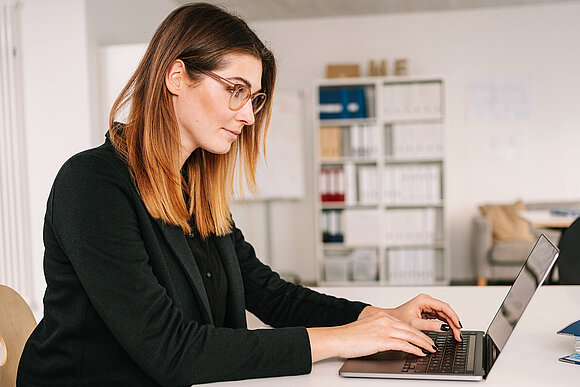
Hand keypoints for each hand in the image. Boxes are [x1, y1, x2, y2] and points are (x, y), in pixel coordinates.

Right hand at [307, 310, 435, 361]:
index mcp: (382, 317)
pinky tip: (420, 353)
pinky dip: (414, 349)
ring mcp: (384, 329)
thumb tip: (391, 340)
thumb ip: (381, 331)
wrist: (338, 338)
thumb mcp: (368, 329)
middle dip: (424, 338)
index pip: (405, 324)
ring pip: (410, 336)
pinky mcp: (382, 340)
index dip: (417, 332)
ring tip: (431, 350)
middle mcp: (385, 320)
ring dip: (423, 344)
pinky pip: (403, 345)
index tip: (425, 338)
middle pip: (411, 329)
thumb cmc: (349, 336)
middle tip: (433, 345)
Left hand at [361, 293, 461, 340]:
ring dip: (450, 324)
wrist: (389, 320)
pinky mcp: (427, 312)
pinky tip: (449, 332)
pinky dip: (445, 325)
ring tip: (456, 335)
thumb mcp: (414, 324)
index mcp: (424, 300)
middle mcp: (426, 301)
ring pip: (444, 315)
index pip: (444, 307)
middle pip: (446, 311)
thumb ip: (431, 326)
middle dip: (453, 323)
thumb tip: (445, 328)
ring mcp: (427, 306)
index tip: (458, 326)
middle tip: (458, 334)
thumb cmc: (397, 319)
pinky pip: (440, 317)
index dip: (453, 317)